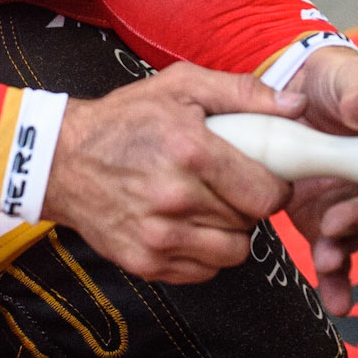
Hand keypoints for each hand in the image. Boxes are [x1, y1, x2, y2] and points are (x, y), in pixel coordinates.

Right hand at [41, 63, 305, 281]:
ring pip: (231, 253)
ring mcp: (159, 236)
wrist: (62, 160)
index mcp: (191, 152)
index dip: (275, 187)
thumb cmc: (125, 120)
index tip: (265, 177)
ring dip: (230, 232)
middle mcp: (176, 199)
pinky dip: (203, 252)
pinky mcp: (145, 262)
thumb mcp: (181, 86)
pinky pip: (202, 271)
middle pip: (251, 223)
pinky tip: (187, 225)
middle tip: (230, 185)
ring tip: (209, 206)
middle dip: (249, 205)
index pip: (266, 194)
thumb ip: (242, 92)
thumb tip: (295, 107)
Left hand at [280, 46, 357, 316]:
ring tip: (326, 257)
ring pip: (356, 242)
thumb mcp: (352, 73)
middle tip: (336, 223)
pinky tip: (333, 299)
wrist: (293, 86)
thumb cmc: (338, 78)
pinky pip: (331, 252)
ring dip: (343, 256)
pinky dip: (333, 279)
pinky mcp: (321, 216)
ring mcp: (350, 203)